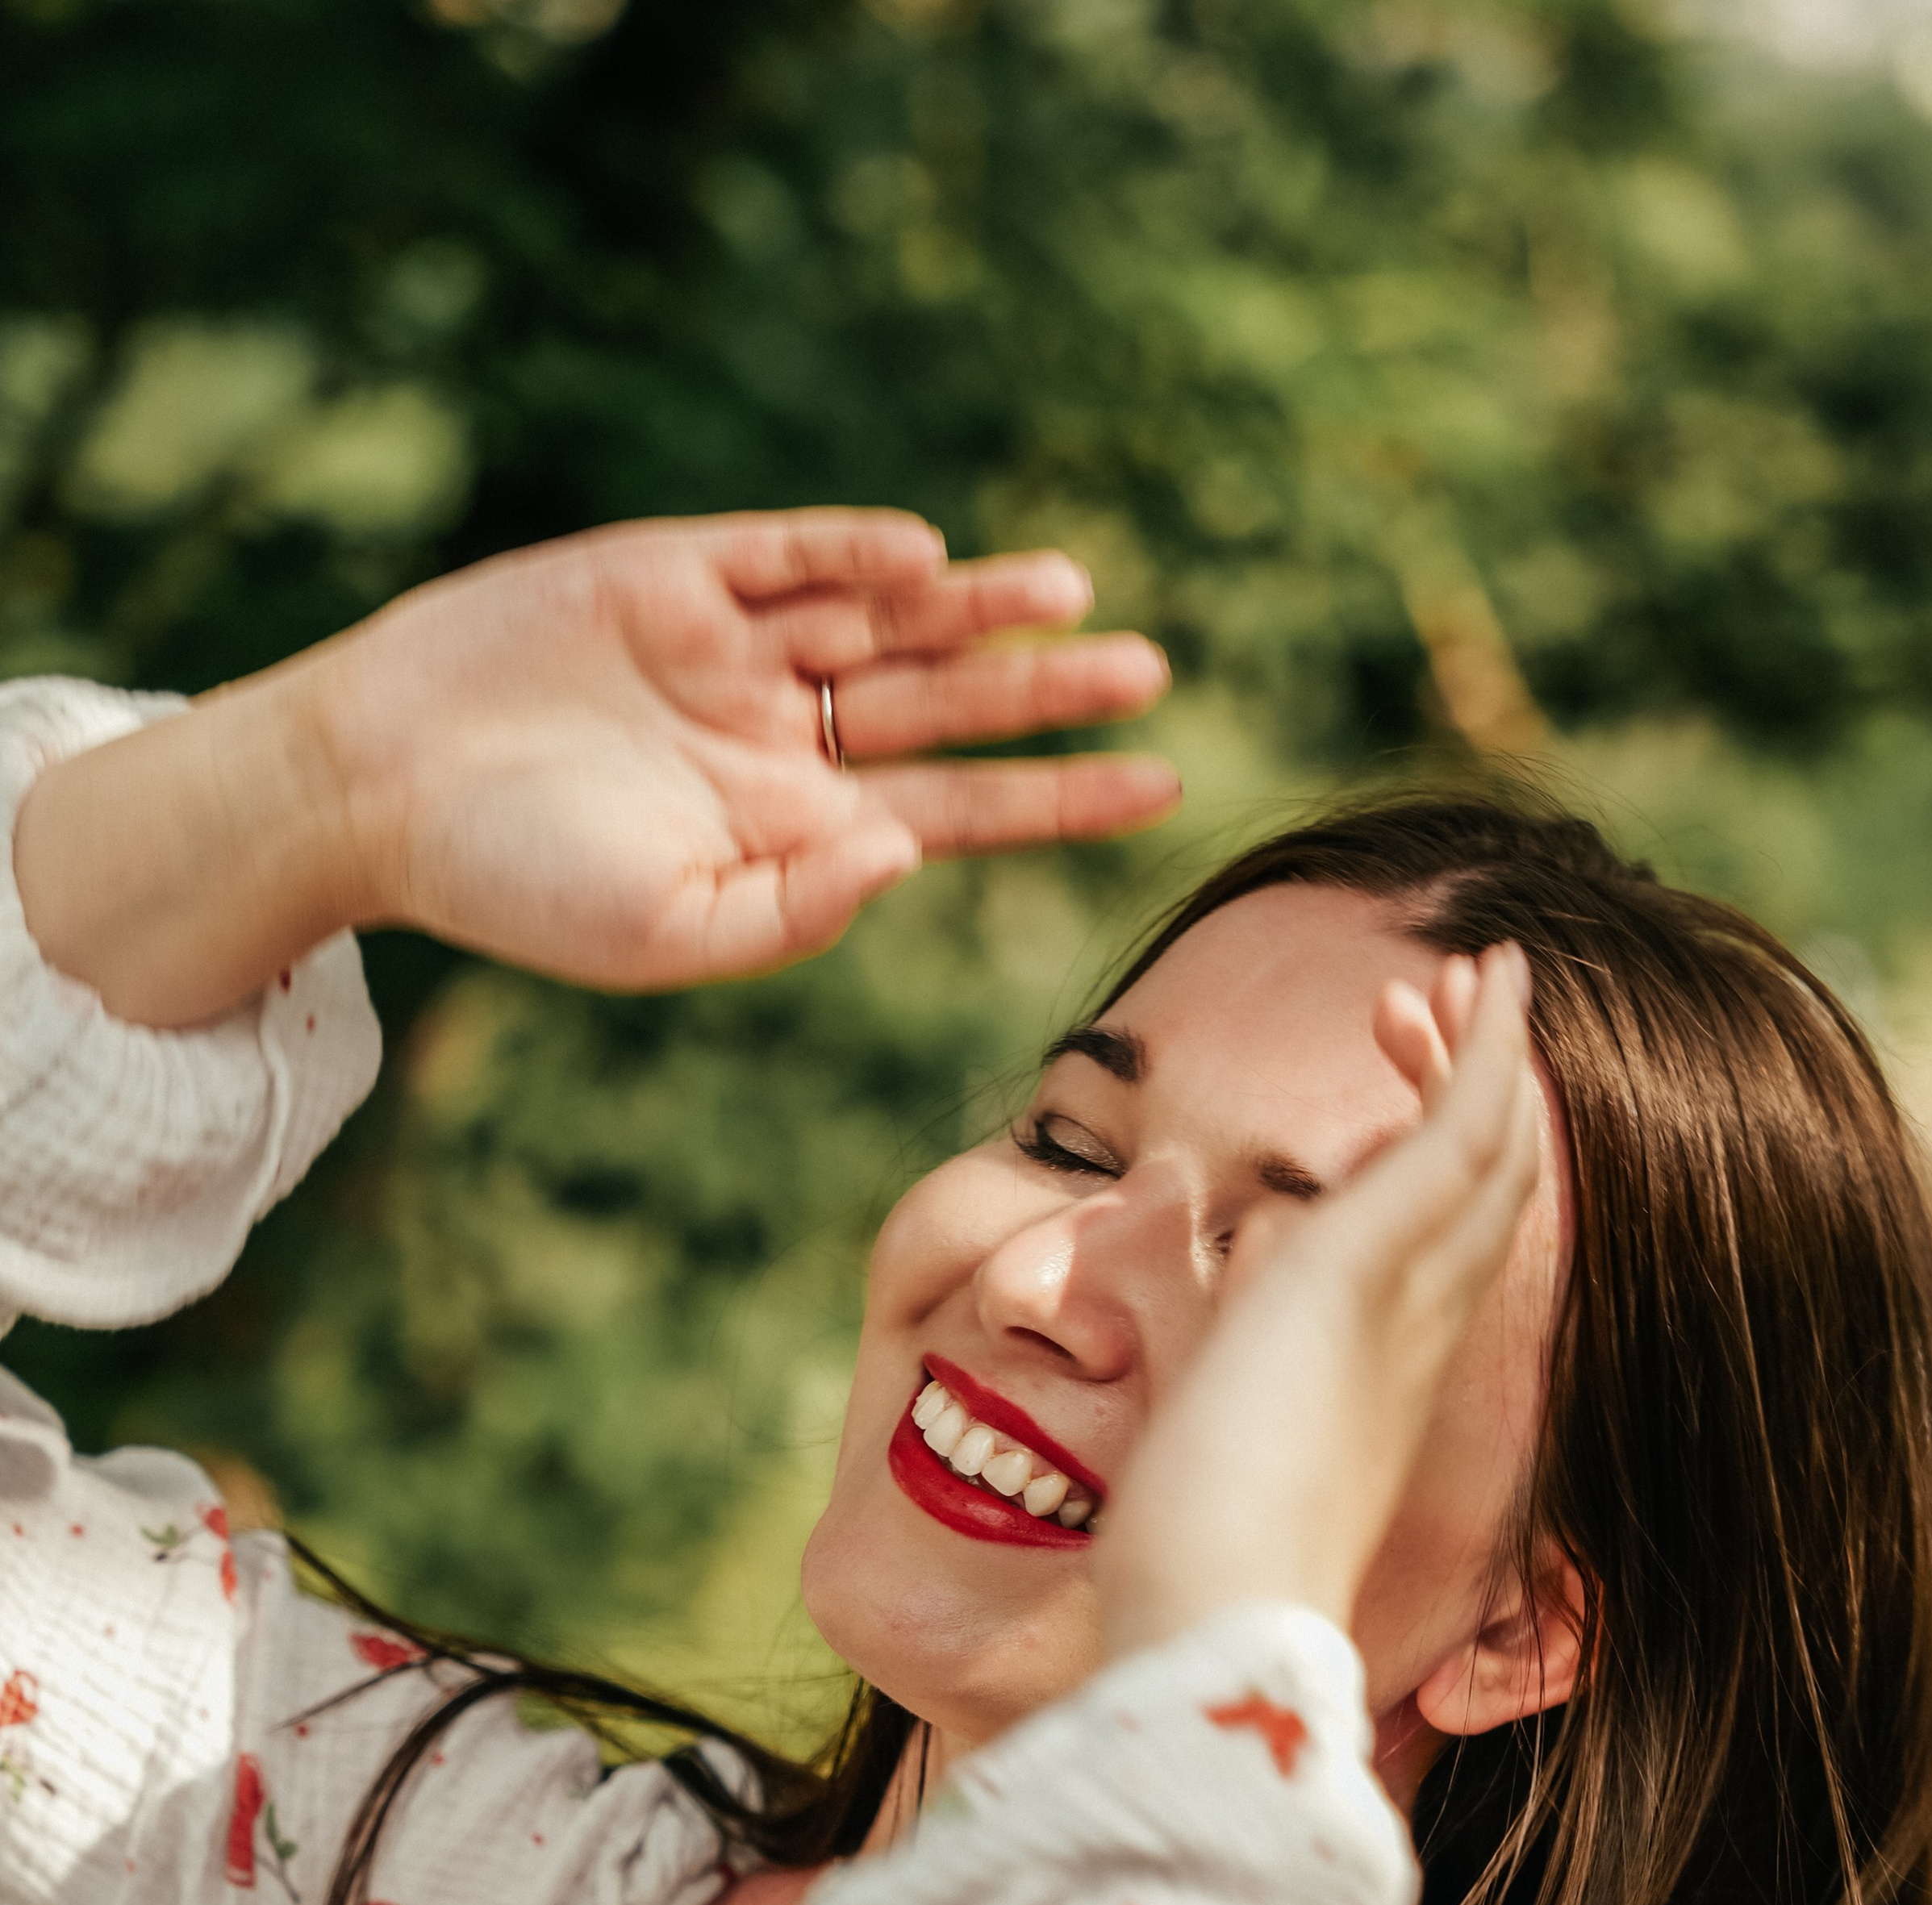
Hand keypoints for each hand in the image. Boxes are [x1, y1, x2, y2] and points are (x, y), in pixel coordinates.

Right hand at [15, 510, 1177, 1021]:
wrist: (376, 791)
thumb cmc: (517, 888)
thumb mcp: (666, 933)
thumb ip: (794, 909)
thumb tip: (905, 852)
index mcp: (794, 828)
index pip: (959, 810)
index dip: (1060, 798)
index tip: (1163, 784)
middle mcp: (782, 734)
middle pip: (945, 705)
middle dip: (1046, 691)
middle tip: (1152, 669)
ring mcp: (730, 649)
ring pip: (883, 620)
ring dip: (974, 607)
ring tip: (1069, 591)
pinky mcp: (669, 574)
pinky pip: (783, 556)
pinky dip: (850, 552)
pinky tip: (920, 560)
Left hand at [1093, 945, 1540, 1659]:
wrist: (1212, 1618)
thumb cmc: (1186, 1549)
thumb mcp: (1184, 1394)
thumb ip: (1188, 1307)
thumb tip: (1177, 1207)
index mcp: (1375, 1373)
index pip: (1430, 1245)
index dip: (1427, 1155)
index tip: (1381, 1094)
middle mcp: (1415, 1335)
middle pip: (1482, 1189)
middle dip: (1469, 1091)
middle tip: (1424, 1013)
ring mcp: (1404, 1298)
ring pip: (1487, 1150)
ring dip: (1481, 1055)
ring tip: (1471, 977)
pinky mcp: (1365, 1265)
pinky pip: (1455, 1133)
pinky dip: (1482, 1053)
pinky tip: (1489, 983)